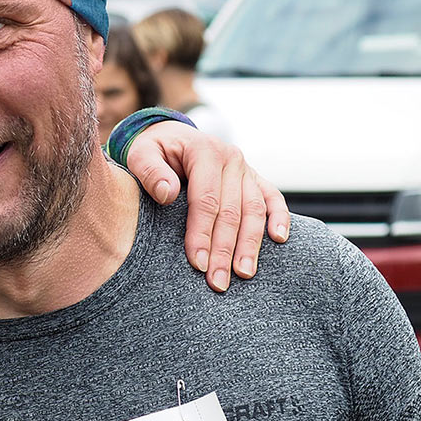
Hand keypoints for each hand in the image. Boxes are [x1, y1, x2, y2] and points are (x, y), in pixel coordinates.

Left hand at [123, 122, 289, 291]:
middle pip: (231, 211)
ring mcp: (246, 169)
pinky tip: (279, 240)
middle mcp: (230, 159)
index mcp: (204, 151)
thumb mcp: (140, 154)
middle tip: (218, 282)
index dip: (202, 234)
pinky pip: (272, 198)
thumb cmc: (152, 151)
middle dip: (224, 250)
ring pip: (254, 210)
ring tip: (245, 274)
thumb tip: (167, 194)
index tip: (197, 263)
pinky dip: (280, 218)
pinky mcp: (254, 178)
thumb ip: (149, 171)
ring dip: (250, 244)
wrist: (170, 138)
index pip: (206, 200)